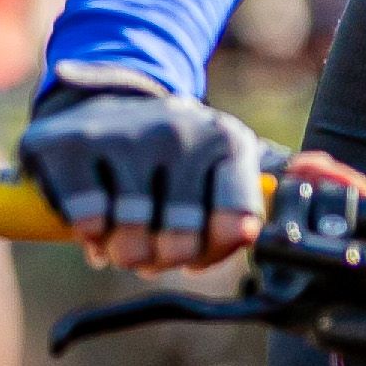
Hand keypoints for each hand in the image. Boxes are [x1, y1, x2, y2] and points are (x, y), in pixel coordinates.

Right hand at [20, 79, 266, 273]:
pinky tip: (94, 208)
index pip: (235, 227)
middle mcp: (180, 130)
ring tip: (123, 226)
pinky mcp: (71, 145)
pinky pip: (88, 224)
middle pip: (179, 246)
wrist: (99, 106)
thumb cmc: (168, 160)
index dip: (210, 251)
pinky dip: (88, 231)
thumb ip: (263, 193)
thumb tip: (294, 188)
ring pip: (131, 241)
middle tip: (152, 238)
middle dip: (160, 258)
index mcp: (226, 141)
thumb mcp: (222, 169)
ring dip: (122, 249)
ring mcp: (125, 134)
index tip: (196, 244)